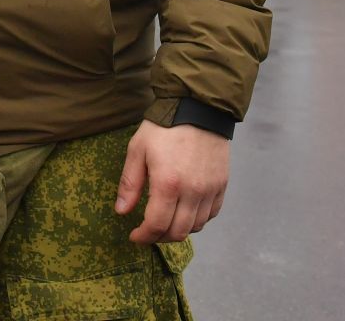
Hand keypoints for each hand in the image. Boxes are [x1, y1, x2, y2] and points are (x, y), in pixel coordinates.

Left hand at [116, 120, 229, 243]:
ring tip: (166, 222)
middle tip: (148, 231)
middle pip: (178, 232)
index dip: (144, 236)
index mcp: (168, 184)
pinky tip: (186, 211)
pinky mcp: (222, 185)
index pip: (157, 225)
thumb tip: (122, 212)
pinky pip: (212, 214)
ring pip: (197, 226)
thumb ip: (130, 183)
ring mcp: (210, 190)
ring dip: (179, 230)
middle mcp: (192, 192)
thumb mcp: (138, 150)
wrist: (198, 108)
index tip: (135, 236)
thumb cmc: (164, 127)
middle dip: (160, 237)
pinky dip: (198, 219)